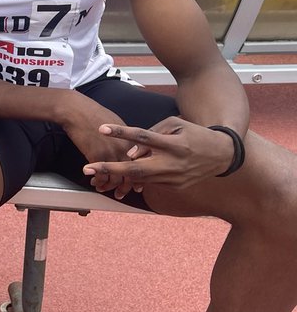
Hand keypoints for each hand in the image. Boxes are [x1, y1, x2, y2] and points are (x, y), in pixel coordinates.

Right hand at [59, 93, 139, 198]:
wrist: (77, 111)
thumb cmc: (94, 114)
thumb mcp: (116, 123)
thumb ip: (125, 138)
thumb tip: (127, 148)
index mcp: (131, 140)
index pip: (140, 164)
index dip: (138, 177)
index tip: (135, 185)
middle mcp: (125, 149)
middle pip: (131, 174)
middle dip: (125, 187)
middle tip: (120, 193)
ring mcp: (112, 153)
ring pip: (116, 178)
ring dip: (109, 187)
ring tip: (103, 189)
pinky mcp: (98, 157)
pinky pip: (101, 176)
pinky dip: (98, 182)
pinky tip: (95, 183)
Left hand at [82, 117, 236, 189]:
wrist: (223, 155)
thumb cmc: (195, 134)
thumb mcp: (175, 124)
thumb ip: (151, 134)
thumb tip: (130, 153)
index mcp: (174, 144)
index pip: (143, 136)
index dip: (122, 132)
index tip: (102, 128)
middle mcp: (173, 163)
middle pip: (137, 168)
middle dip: (110, 169)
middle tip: (87, 168)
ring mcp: (174, 178)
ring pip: (141, 178)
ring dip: (118, 176)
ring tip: (96, 172)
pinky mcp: (175, 187)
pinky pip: (150, 182)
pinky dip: (135, 178)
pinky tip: (121, 174)